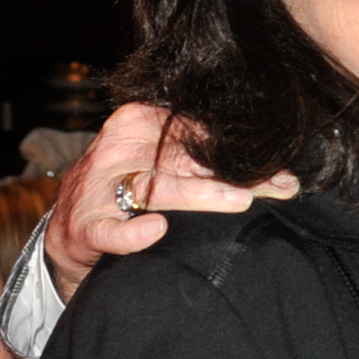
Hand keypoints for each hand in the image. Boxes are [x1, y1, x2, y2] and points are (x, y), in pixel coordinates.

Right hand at [42, 105, 293, 303]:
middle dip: (239, 179)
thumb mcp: (165, 166)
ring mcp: (98, 189)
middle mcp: (118, 151)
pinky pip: (109, 230)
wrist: (72, 229)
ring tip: (240, 200)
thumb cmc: (129, 191)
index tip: (284, 170)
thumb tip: (279, 173)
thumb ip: (208, 164)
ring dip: (199, 196)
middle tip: (280, 188)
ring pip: (156, 189)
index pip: (199, 138)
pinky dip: (130, 233)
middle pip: (187, 163)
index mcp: (138, 125)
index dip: (244, 156)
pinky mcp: (84, 226)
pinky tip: (156, 230)